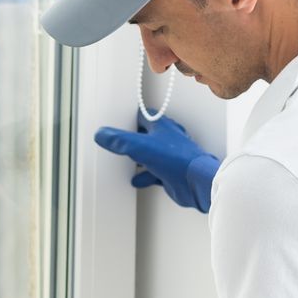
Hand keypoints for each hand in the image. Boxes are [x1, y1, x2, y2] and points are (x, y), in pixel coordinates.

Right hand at [93, 116, 220, 212]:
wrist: (196, 181)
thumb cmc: (176, 159)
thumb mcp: (140, 146)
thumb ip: (119, 140)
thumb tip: (102, 134)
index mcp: (162, 126)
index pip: (145, 115)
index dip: (130, 117)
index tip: (118, 121)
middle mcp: (168, 139)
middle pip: (147, 135)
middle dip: (134, 139)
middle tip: (120, 140)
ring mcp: (171, 157)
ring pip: (151, 155)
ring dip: (139, 158)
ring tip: (126, 160)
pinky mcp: (171, 173)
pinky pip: (155, 173)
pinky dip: (145, 176)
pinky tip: (137, 180)